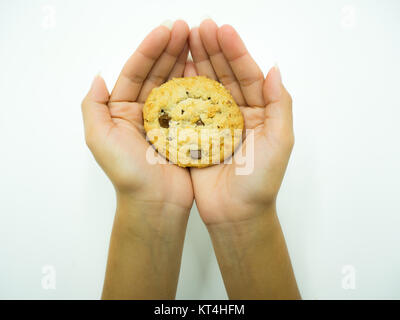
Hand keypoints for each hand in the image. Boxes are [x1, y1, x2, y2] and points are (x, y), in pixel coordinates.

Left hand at [82, 21, 192, 210]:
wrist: (155, 203)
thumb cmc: (127, 174)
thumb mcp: (99, 138)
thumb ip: (93, 106)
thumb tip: (99, 77)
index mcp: (122, 110)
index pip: (136, 72)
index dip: (149, 50)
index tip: (164, 31)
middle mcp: (144, 111)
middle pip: (157, 73)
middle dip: (169, 49)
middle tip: (184, 28)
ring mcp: (167, 120)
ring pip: (175, 83)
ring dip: (184, 61)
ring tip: (196, 40)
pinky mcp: (185, 130)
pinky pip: (192, 102)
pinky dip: (198, 84)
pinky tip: (204, 68)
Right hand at [186, 20, 293, 224]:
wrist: (236, 213)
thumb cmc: (261, 182)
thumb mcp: (279, 141)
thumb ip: (279, 105)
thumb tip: (275, 69)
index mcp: (259, 112)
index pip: (248, 75)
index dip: (236, 52)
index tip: (222, 31)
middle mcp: (237, 113)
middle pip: (225, 75)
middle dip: (213, 50)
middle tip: (199, 28)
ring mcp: (214, 122)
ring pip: (205, 86)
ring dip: (196, 63)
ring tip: (185, 39)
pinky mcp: (195, 135)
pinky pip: (188, 107)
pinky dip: (181, 88)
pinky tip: (174, 70)